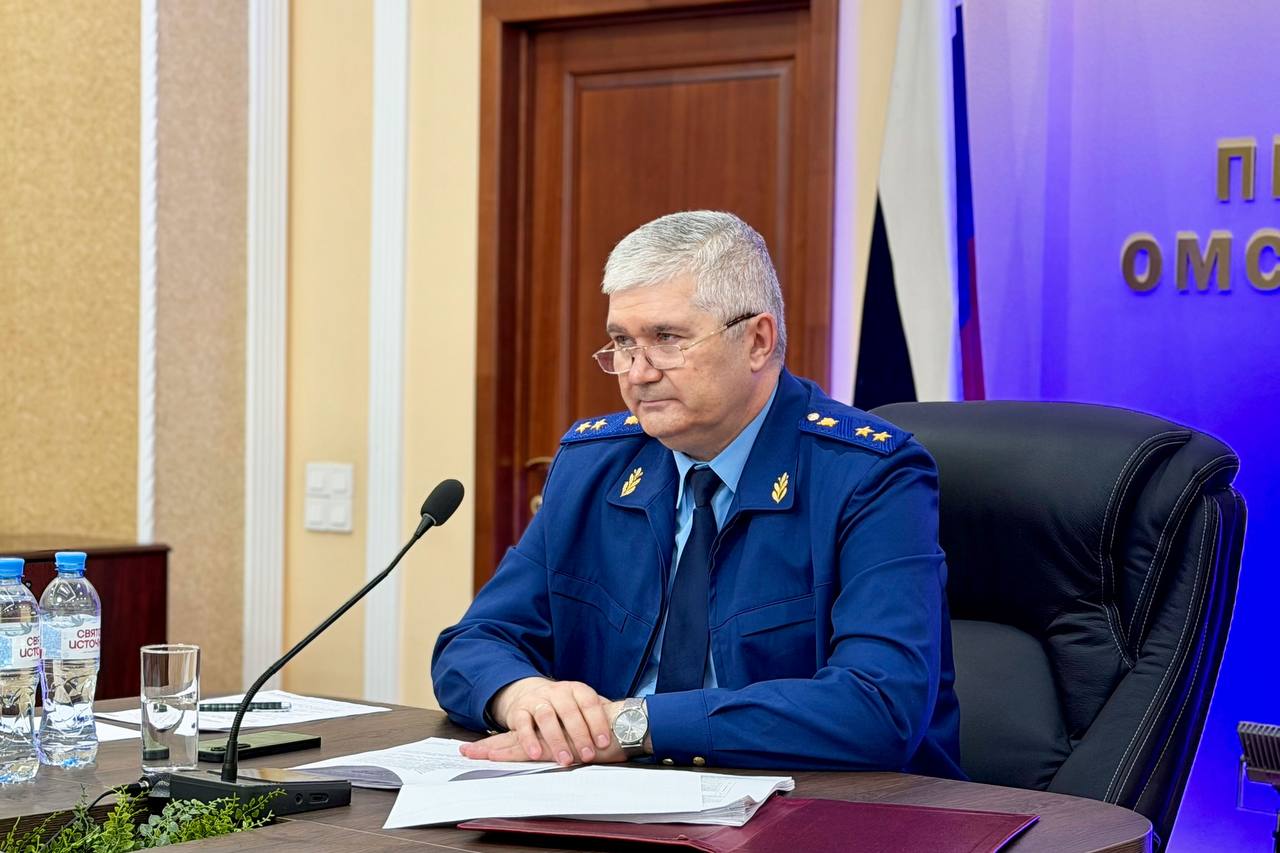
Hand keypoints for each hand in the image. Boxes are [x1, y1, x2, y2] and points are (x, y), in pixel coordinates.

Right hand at [470, 677, 614, 765]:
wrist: (527, 692)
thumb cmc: (562, 705)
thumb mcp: (580, 703)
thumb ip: (599, 713)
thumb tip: (625, 726)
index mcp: (576, 689)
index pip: (589, 702)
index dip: (598, 722)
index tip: (605, 742)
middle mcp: (556, 692)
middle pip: (569, 710)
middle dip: (580, 735)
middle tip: (588, 756)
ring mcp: (537, 700)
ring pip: (546, 716)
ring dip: (556, 739)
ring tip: (564, 760)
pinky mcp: (518, 711)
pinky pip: (523, 724)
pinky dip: (529, 739)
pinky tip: (536, 754)